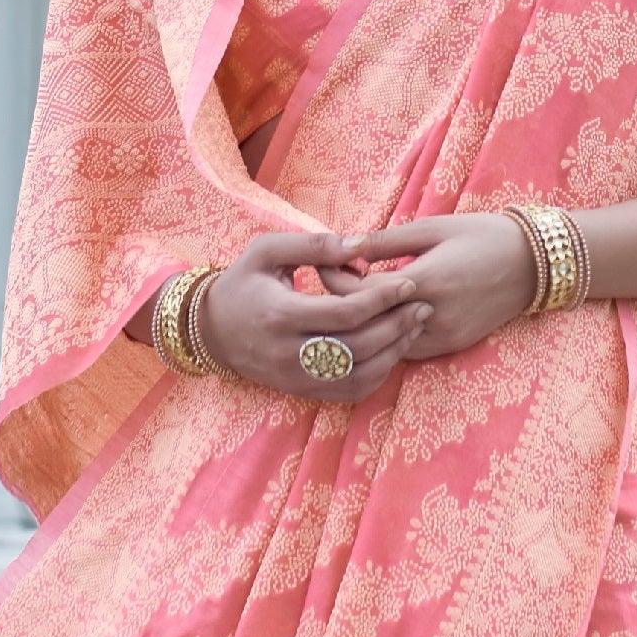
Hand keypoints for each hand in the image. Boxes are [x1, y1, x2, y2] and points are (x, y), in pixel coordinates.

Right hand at [197, 225, 434, 399]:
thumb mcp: (267, 250)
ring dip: (394, 352)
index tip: (407, 282)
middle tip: (423, 304)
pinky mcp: (303, 391)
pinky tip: (394, 350)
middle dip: (397, 326)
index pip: (344, 314)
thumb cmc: (243, 282)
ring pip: (359, 375)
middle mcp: (290, 354)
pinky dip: (378, 374)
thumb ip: (313, 245)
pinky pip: (349, 390)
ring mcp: (297, 378)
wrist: (213, 331)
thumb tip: (360, 245)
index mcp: (281, 315)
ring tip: (416, 325)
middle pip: (358, 348)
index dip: (381, 299)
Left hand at [331, 213, 541, 359]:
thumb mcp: (431, 228)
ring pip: (384, 346)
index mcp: (426, 280)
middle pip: (367, 326)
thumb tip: (345, 245)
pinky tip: (379, 316)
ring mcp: (443, 338)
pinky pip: (406, 351)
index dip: (334, 280)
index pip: (361, 293)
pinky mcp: (451, 347)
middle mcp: (433, 316)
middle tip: (328, 284)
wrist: (531, 264)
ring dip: (363, 325)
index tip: (322, 262)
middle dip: (340, 307)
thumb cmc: (479, 235)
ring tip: (350, 300)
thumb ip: (386, 241)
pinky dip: (386, 337)